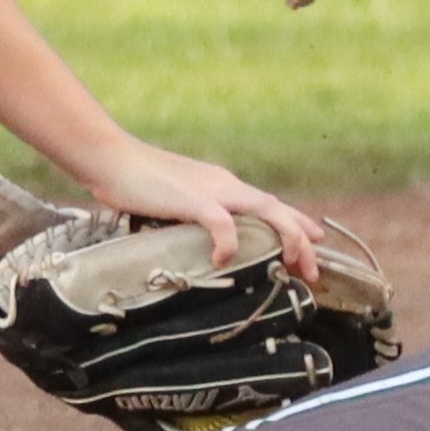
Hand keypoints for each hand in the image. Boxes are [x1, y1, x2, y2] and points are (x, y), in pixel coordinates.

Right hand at [71, 140, 319, 279]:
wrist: (112, 159)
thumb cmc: (139, 183)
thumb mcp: (179, 202)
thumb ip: (197, 218)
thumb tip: (207, 243)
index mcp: (224, 186)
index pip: (270, 205)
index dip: (297, 223)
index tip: (317, 243)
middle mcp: (226, 186)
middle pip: (277, 209)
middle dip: (301, 239)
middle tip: (314, 271)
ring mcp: (211, 190)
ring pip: (264, 209)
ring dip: (284, 236)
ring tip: (291, 263)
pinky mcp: (191, 199)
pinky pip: (221, 221)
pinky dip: (230, 241)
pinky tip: (226, 259)